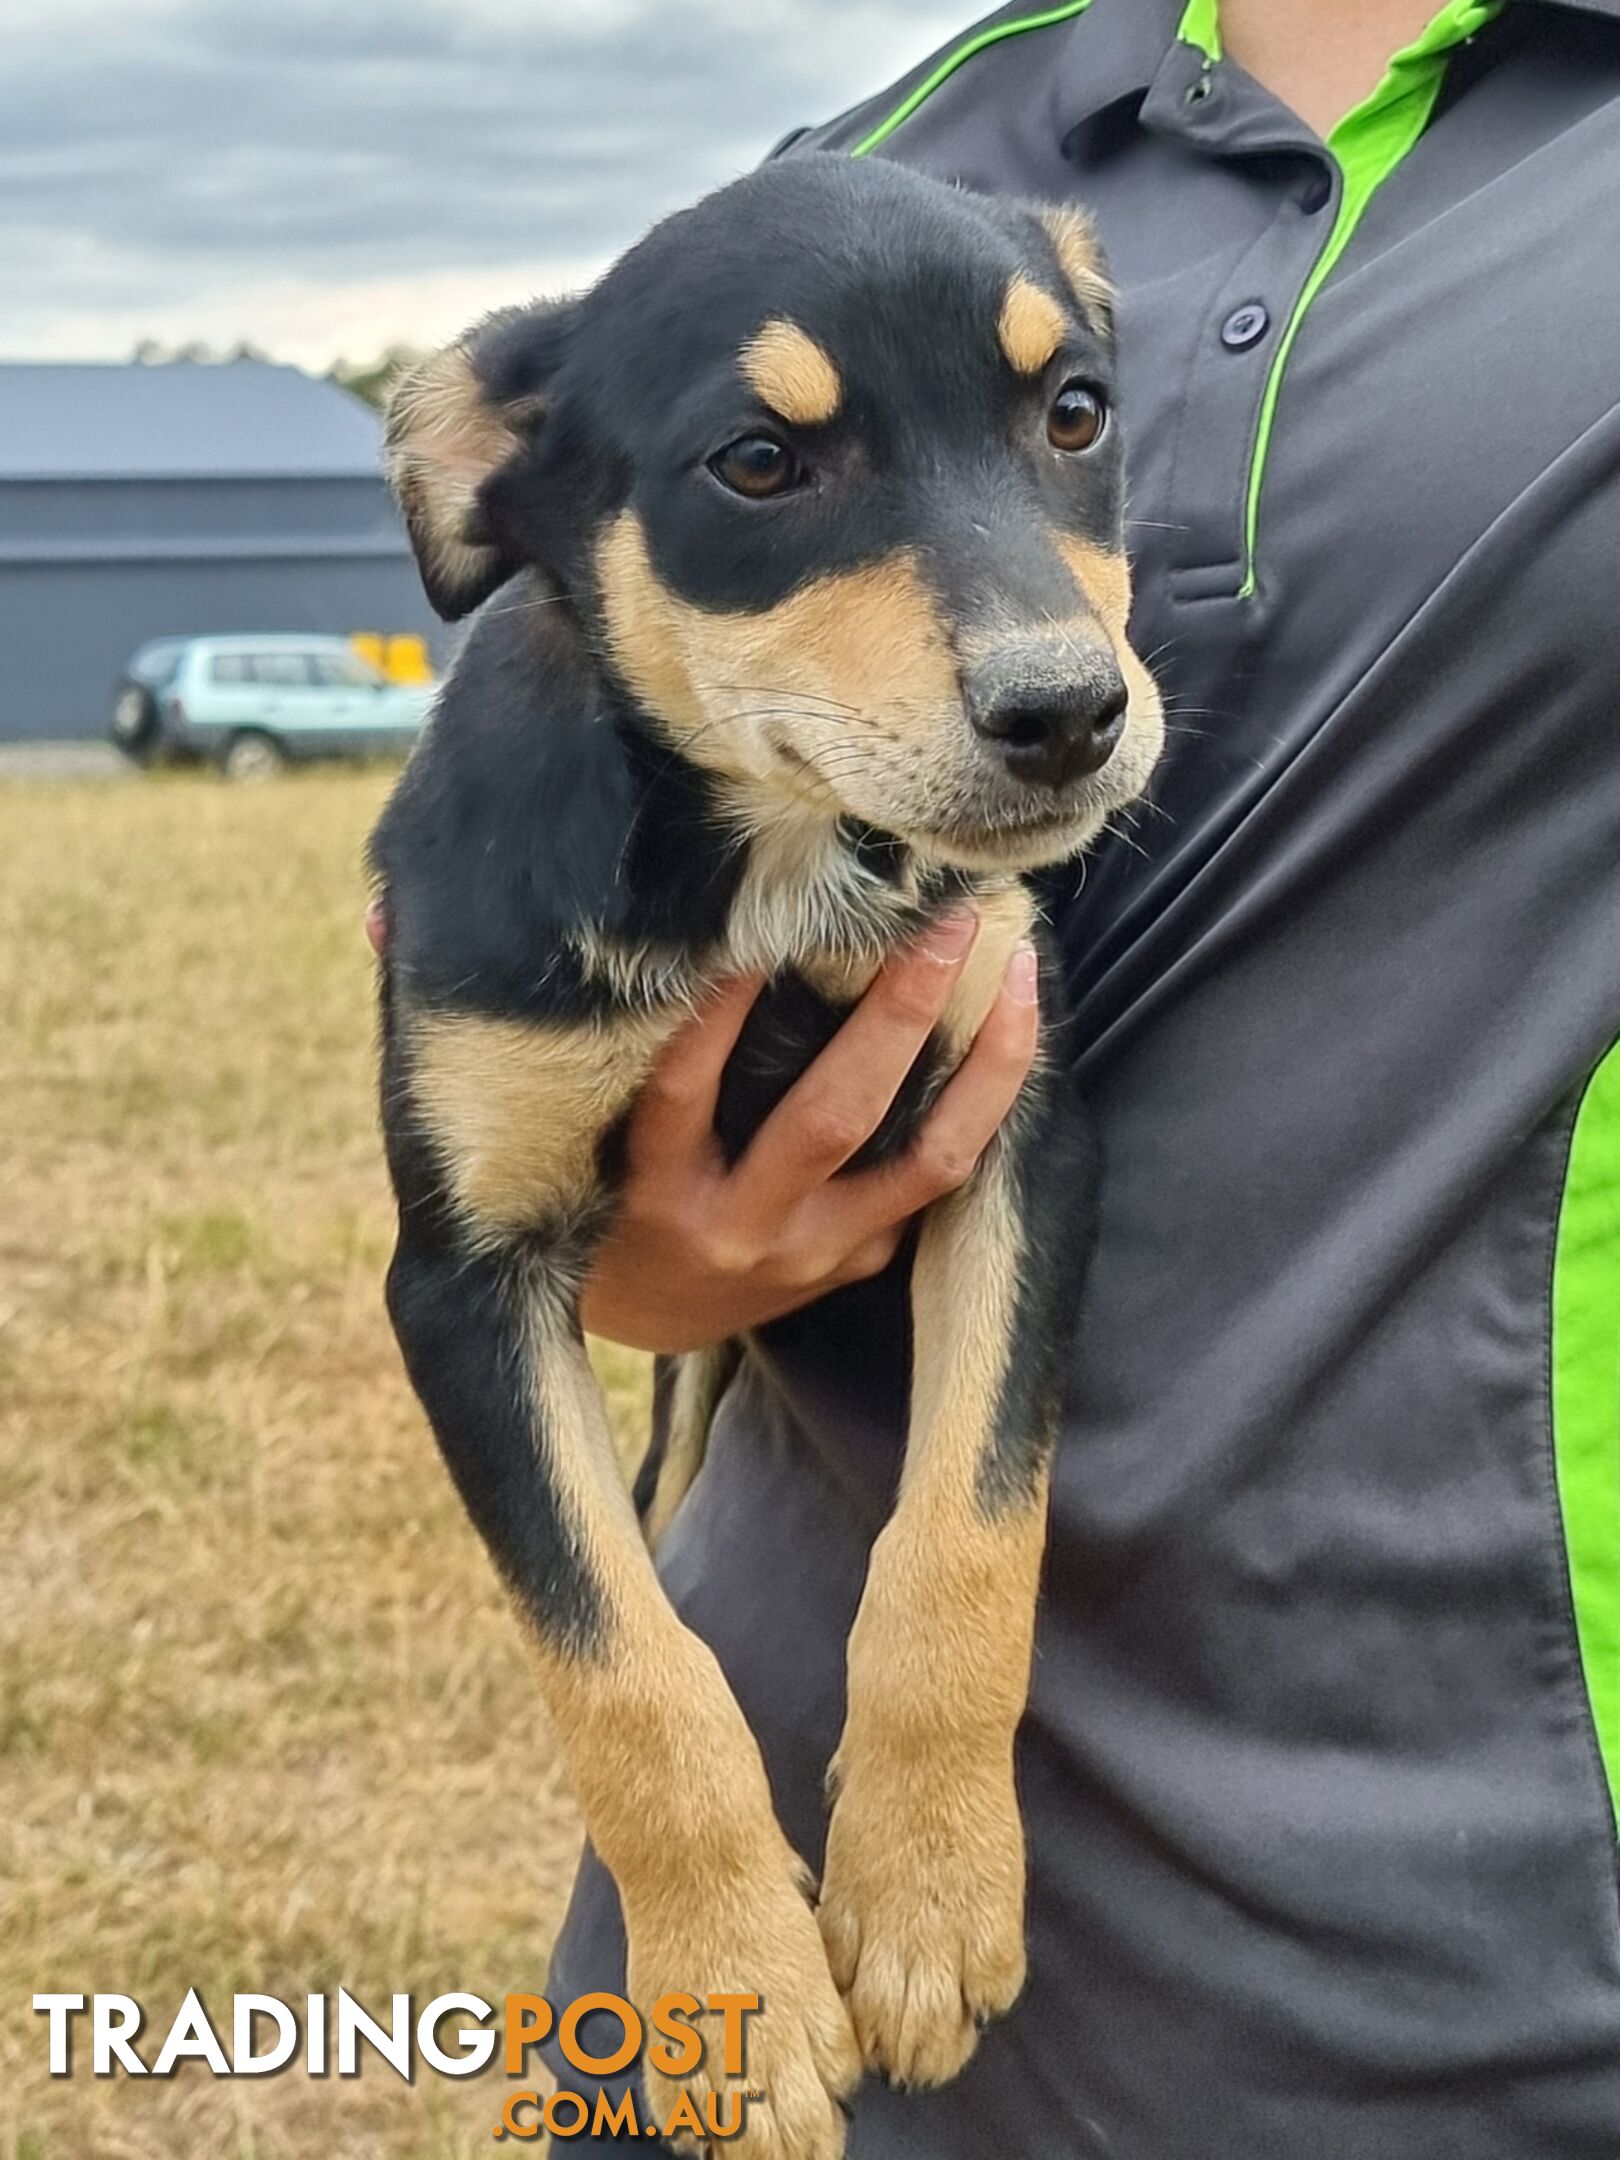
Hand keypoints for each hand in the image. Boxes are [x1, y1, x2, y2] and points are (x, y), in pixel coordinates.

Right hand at [364, 899, 1040, 1355]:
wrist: (637, 1314)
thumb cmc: (582, 1179)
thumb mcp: (529, 1126)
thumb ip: (482, 1022)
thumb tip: (385, 916)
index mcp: (636, 1191)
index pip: (676, 1094)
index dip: (718, 1010)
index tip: (760, 920)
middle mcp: (725, 1231)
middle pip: (826, 1117)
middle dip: (890, 1012)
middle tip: (938, 914)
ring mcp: (803, 1254)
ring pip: (907, 1151)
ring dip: (965, 1053)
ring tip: (1002, 951)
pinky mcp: (854, 1260)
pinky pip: (939, 1179)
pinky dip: (986, 1096)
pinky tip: (1018, 1016)